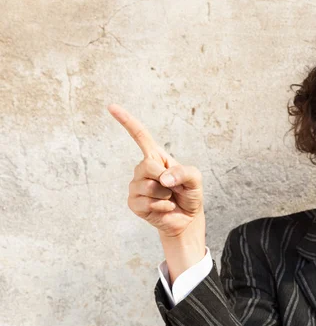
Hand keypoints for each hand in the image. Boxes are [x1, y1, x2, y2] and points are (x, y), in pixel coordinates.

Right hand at [108, 104, 205, 280]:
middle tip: (173, 187)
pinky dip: (161, 206)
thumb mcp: (195, 179)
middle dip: (164, 177)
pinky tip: (165, 207)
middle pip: (147, 166)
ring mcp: (136, 186)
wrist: (187, 218)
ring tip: (169, 197)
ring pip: (147, 186)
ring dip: (165, 195)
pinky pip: (146, 202)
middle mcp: (143, 169)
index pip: (139, 136)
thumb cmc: (190, 194)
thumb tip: (164, 179)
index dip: (126, 121)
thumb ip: (184, 173)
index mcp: (156, 157)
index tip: (111, 107)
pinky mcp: (134, 203)